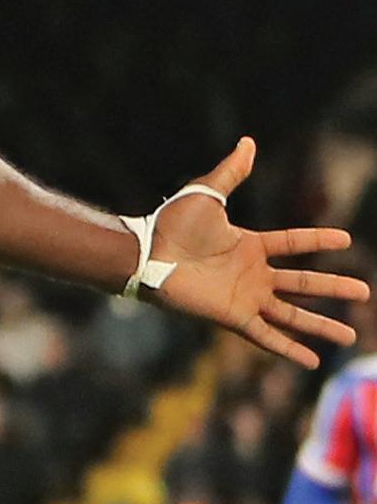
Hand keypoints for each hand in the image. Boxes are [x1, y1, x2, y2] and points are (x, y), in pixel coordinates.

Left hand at [149, 137, 366, 366]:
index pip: (294, 243)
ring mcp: (245, 297)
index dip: (318, 240)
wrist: (148, 253)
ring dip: (321, 326)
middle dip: (333, 288)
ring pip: (293, 315)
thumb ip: (231, 172)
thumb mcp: (207, 194)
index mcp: (249, 245)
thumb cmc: (172, 225)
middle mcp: (252, 274)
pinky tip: (311, 361)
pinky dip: (289, 349)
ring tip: (350, 337)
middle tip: (365, 292)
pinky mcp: (233, 317)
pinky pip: (267, 337)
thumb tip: (248, 142)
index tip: (346, 239)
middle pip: (303, 283)